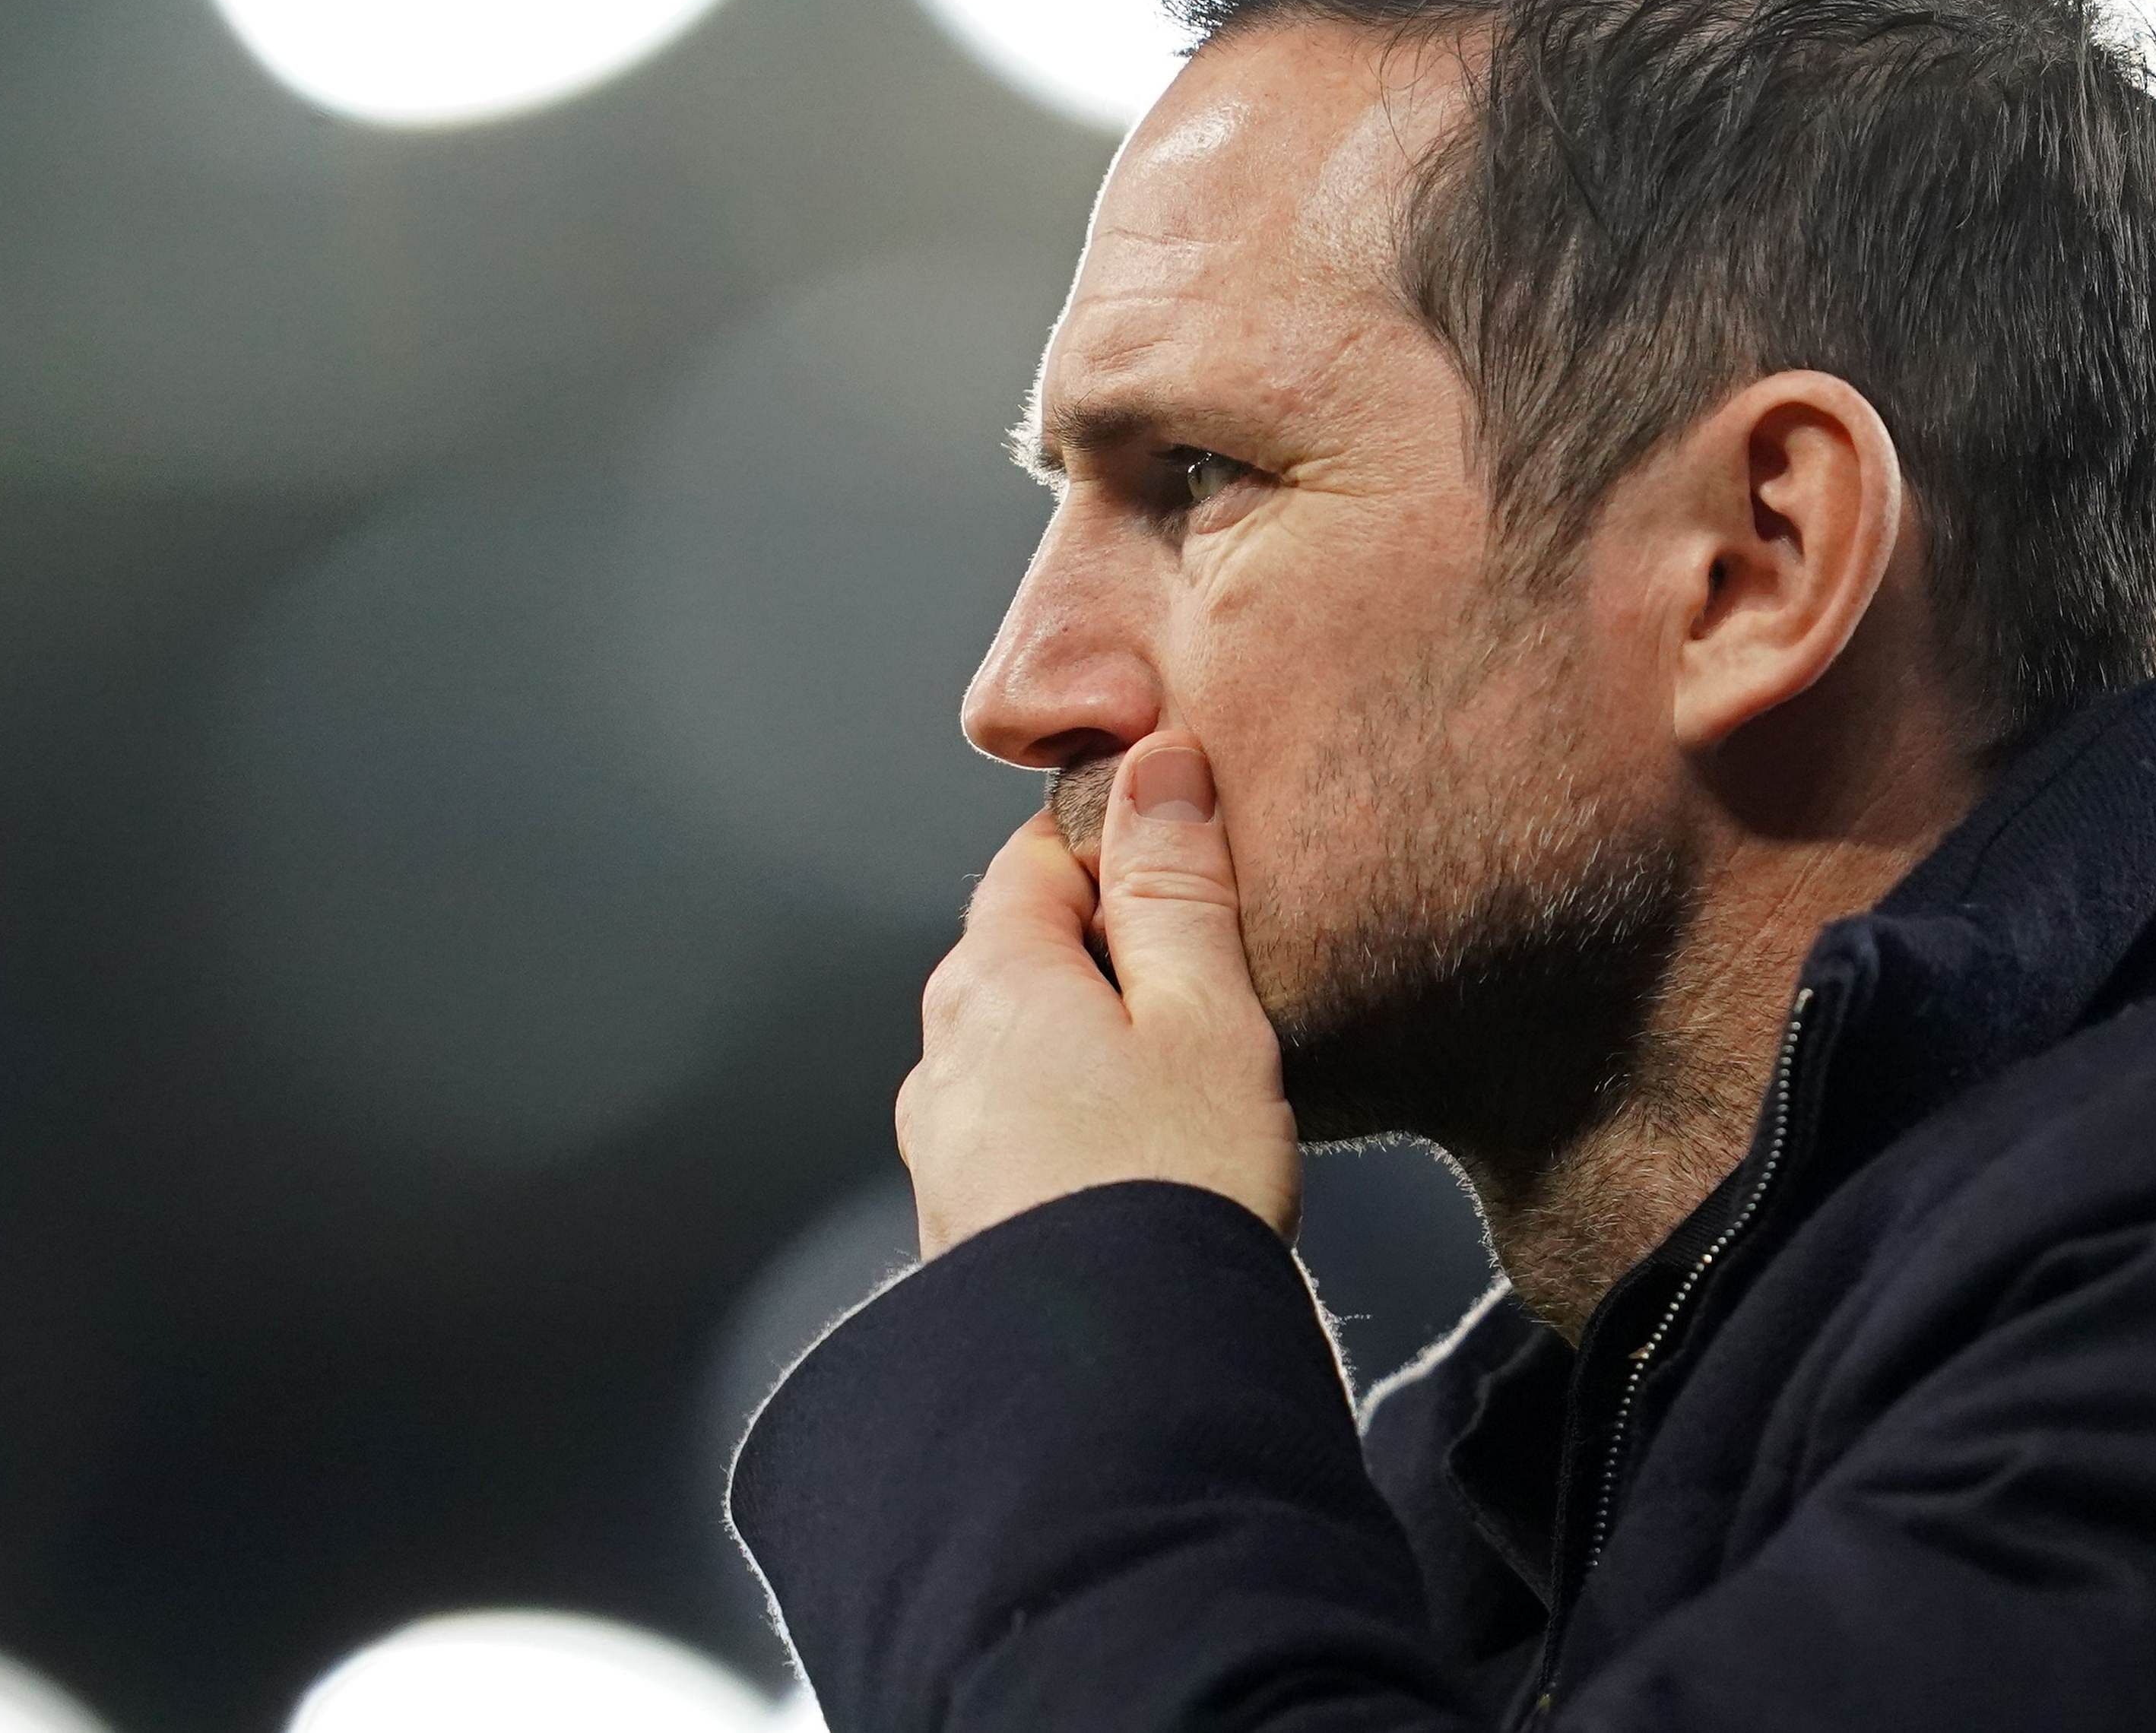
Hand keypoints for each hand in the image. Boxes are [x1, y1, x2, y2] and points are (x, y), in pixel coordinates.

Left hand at [896, 734, 1299, 1257]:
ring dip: (1090, 1049)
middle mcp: (943, 1060)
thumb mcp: (1205, 1014)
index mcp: (992, 983)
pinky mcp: (966, 1230)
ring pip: (1020, 1053)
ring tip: (1187, 1091)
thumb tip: (1156, 766)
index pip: (1037, 860)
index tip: (1193, 866)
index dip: (1120, 846)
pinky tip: (1143, 1167)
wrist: (1117, 1388)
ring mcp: (943, 1152)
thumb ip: (1177, 887)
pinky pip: (1020, 1136)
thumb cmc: (1175, 1190)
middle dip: (1108, 955)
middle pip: (1024, 958)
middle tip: (1213, 986)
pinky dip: (1075, 1127)